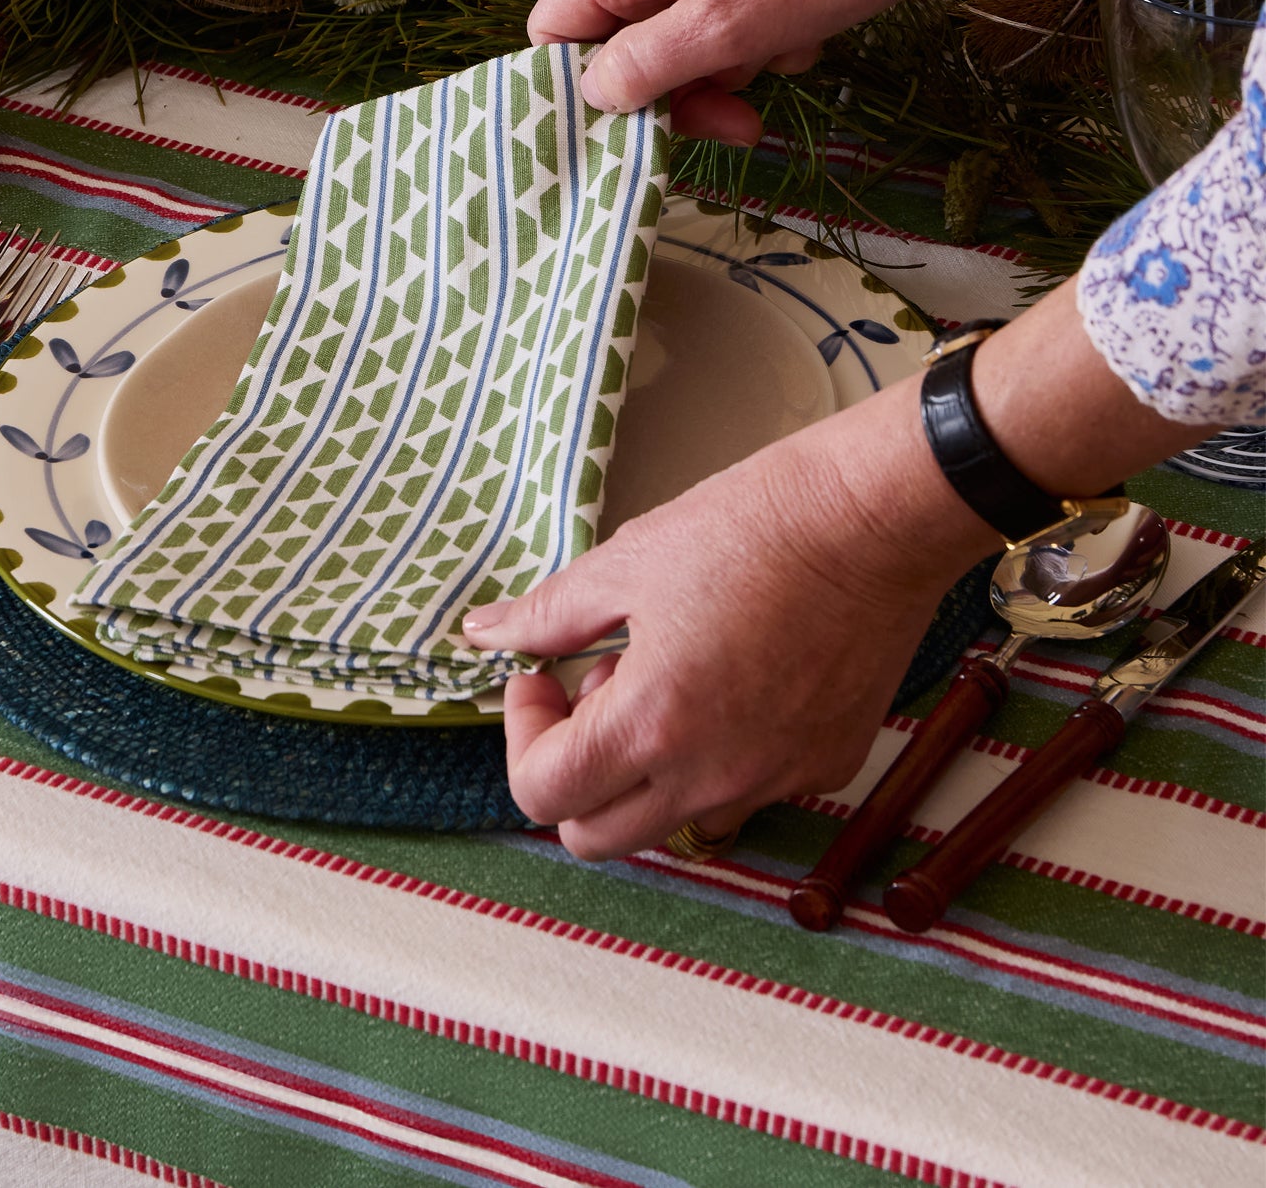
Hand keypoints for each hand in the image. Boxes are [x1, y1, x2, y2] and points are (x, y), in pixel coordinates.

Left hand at [464, 382, 992, 858]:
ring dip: (647, 767)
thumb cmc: (752, 529)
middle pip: (598, 836)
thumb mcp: (627, 562)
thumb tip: (487, 636)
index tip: (542, 679)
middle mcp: (713, 777)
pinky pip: (747, 790)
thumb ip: (547, 616)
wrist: (871, 521)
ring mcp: (775, 781)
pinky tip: (733, 674)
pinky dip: (719, 753)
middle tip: (591, 689)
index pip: (544, 796)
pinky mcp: (826, 767)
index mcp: (651, 727)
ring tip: (670, 672)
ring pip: (675, 818)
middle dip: (573, 773)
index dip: (524, 737)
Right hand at [529, 0, 914, 141]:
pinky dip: (749, 35)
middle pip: (618, 33)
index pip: (554, 24)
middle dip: (674, 85)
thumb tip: (592, 92)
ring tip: (778, 60)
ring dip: (721, 65)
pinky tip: (795, 36)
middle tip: (732, 121)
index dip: (582, 83)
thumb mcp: (726, 30)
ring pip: (671, 29)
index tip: (638, 121)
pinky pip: (713, 8)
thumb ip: (645, 65)